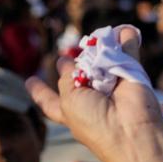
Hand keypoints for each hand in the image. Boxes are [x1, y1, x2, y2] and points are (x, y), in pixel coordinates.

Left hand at [27, 25, 162, 161]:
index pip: (49, 99)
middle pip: (76, 75)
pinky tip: (125, 29)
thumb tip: (77, 56)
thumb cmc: (96, 123)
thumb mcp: (69, 101)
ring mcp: (111, 86)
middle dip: (70, 64)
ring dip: (98, 48)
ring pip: (99, 61)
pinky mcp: (133, 76)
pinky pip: (127, 52)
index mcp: (70, 110)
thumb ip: (68, 76)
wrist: (132, 132)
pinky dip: (125, 40)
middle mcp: (90, 98)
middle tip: (65, 54)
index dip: (39, 90)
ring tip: (101, 35)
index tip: (29, 81)